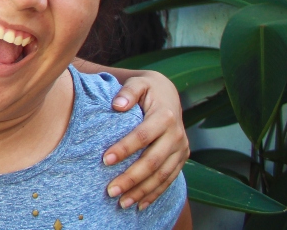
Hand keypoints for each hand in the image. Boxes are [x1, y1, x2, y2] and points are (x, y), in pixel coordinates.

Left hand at [103, 70, 188, 208]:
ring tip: (122, 203)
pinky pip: (169, 180)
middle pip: (153, 161)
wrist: (167, 93)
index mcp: (165, 116)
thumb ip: (128, 91)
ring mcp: (181, 149)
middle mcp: (177, 135)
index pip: (143, 136)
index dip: (125, 148)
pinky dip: (155, 194)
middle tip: (111, 191)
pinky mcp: (181, 159)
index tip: (105, 160)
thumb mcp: (138, 83)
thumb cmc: (146, 89)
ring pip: (162, 175)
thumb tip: (117, 104)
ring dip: (142, 191)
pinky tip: (140, 204)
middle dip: (132, 178)